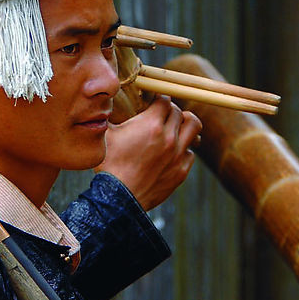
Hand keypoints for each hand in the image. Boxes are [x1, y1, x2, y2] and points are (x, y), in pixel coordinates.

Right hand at [95, 95, 201, 210]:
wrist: (120, 200)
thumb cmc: (109, 166)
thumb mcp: (104, 136)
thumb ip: (107, 116)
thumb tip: (104, 103)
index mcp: (151, 124)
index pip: (165, 100)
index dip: (159, 99)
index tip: (153, 102)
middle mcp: (169, 137)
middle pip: (180, 112)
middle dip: (170, 111)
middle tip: (161, 115)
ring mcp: (178, 155)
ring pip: (194, 127)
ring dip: (186, 124)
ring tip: (177, 127)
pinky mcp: (181, 171)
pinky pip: (190, 153)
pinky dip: (184, 150)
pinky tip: (172, 152)